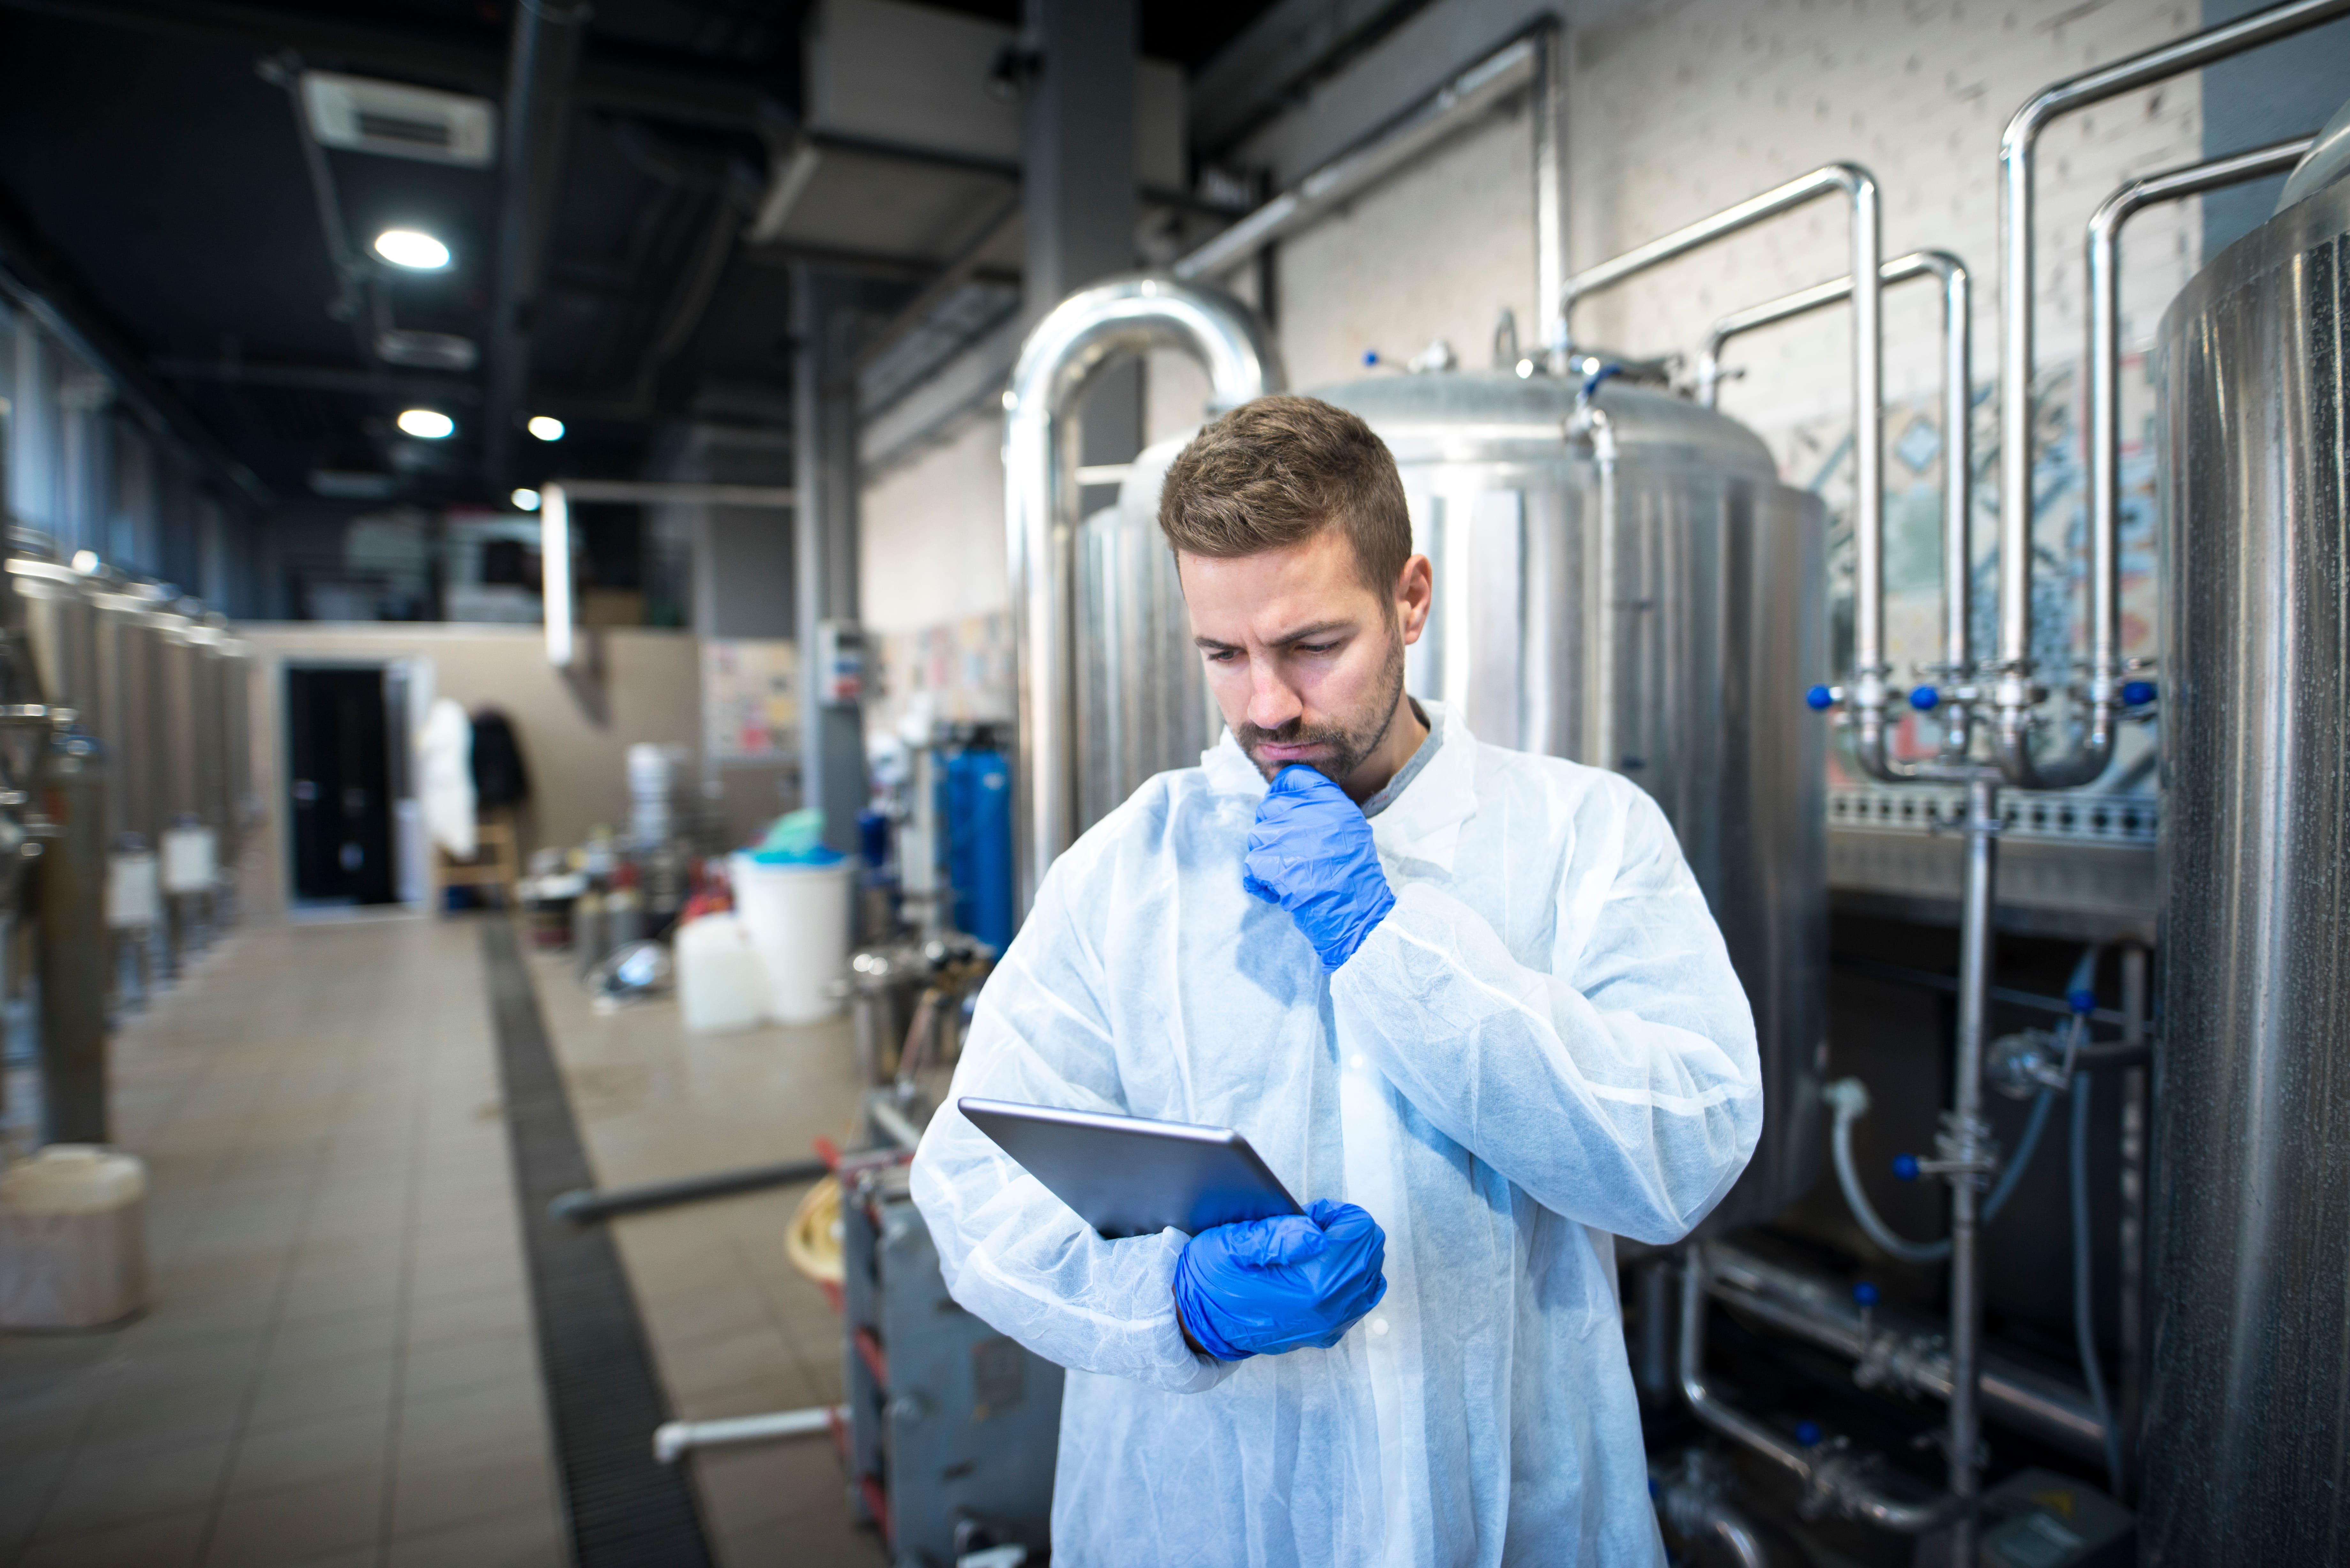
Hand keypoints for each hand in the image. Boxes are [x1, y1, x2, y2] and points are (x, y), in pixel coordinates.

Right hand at [1172, 1199, 1387, 1359]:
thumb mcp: (1233, 1244)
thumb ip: (1279, 1235)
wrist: (1200, 1322)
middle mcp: (1329, 1310)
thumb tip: (1319, 1233)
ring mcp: (1331, 1325)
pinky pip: (1362, 1298)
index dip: (1336, 1213)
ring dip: (1350, 1254)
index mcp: (1311, 1285)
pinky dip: (1350, 1278)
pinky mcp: (1328, 1334)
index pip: (1360, 1231)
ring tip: (1313, 1251)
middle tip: (1309, 1229)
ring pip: (1372, 1274)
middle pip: (1371, 1251)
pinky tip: (1320, 1272)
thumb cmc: (1213, 1277)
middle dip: (1346, 1230)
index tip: (1308, 1216)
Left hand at [1242, 765, 1394, 971]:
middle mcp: (1302, 811)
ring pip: (1258, 837)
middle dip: (1274, 830)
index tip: (1283, 807)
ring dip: (1268, 856)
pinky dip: (1261, 881)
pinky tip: (1279, 890)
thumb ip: (1325, 807)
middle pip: (1269, 807)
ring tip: (1291, 873)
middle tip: (1291, 852)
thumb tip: (1295, 798)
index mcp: (1327, 800)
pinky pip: (1252, 865)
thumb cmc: (1354, 871)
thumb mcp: (1351, 827)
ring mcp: (1281, 835)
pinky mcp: (1267, 861)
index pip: (1292, 778)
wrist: (1353, 907)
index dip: (1282, 790)